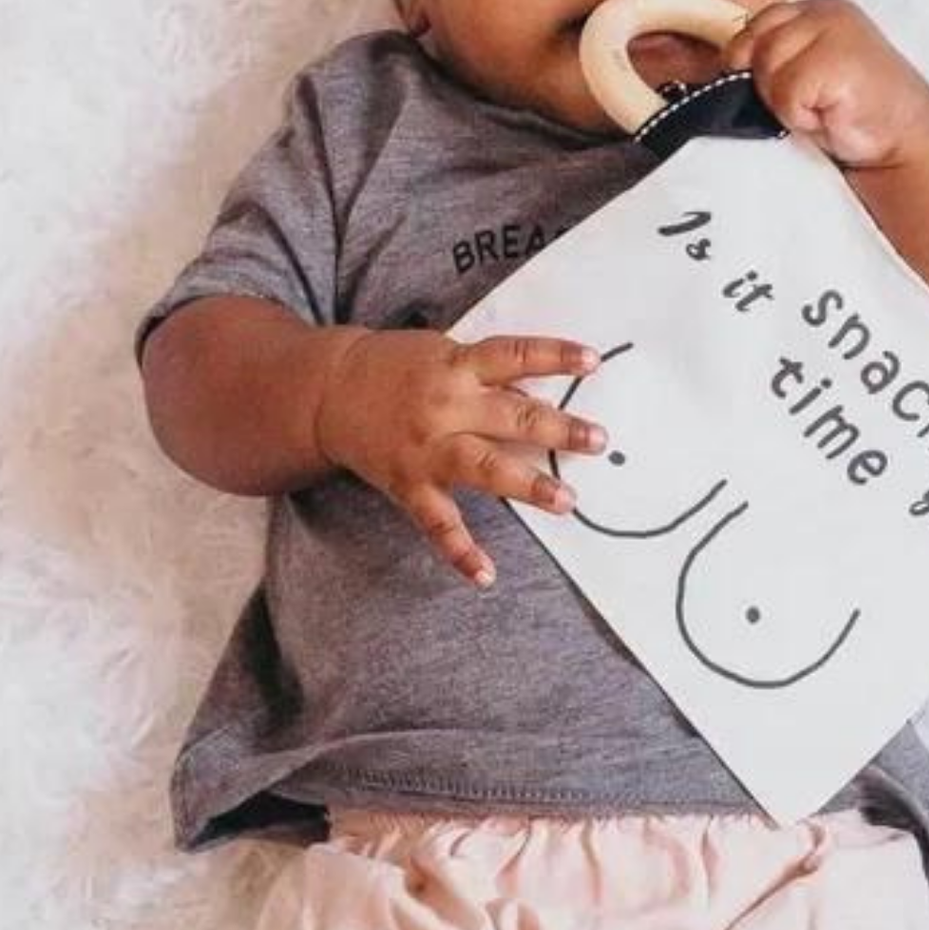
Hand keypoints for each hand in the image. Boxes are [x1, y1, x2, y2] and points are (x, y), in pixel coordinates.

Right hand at [315, 331, 607, 587]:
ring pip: (484, 468)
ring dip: (529, 485)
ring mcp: (427, 448)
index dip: (554, 356)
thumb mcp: (444, 354)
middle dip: (559, 429)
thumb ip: (488, 375)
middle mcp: (445, 406)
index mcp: (457, 365)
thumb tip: (542, 397)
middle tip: (599, 439)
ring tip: (567, 501)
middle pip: (511, 416)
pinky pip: (438, 522)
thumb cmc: (398, 367)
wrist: (328, 390)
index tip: (592, 361)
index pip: (514, 355)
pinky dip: (460, 551)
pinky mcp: (409, 484)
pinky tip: (485, 575)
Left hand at [723, 0, 928, 169]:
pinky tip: (829, 115)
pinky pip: (786, 94)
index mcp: (815, 9)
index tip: (767, 87)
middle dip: (768, 84)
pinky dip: (801, 115)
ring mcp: (832, 32)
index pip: (755, 24)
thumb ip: (773, 55)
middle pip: (753, 46)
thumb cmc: (852, 108)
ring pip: (766, 69)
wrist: (905, 137)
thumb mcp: (807, 70)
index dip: (748, 59)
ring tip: (820, 108)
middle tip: (806, 102)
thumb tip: (721, 63)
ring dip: (785, 102)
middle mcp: (823, 11)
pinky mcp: (836, 60)